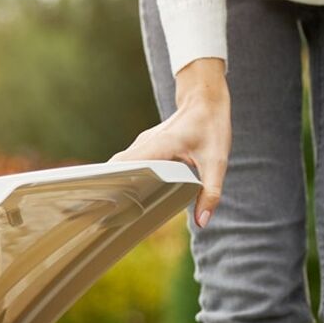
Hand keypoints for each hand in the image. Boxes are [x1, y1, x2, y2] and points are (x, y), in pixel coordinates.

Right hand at [112, 58, 230, 227]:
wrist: (205, 101)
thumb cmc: (211, 127)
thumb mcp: (216, 162)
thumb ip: (210, 192)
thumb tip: (202, 222)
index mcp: (159, 145)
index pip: (125, 165)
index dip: (112, 182)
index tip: (106, 202)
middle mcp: (145, 143)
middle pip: (116, 167)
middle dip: (109, 189)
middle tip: (107, 215)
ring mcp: (143, 144)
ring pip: (120, 165)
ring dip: (115, 184)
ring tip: (113, 211)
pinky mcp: (145, 148)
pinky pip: (128, 164)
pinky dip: (125, 179)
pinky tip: (128, 198)